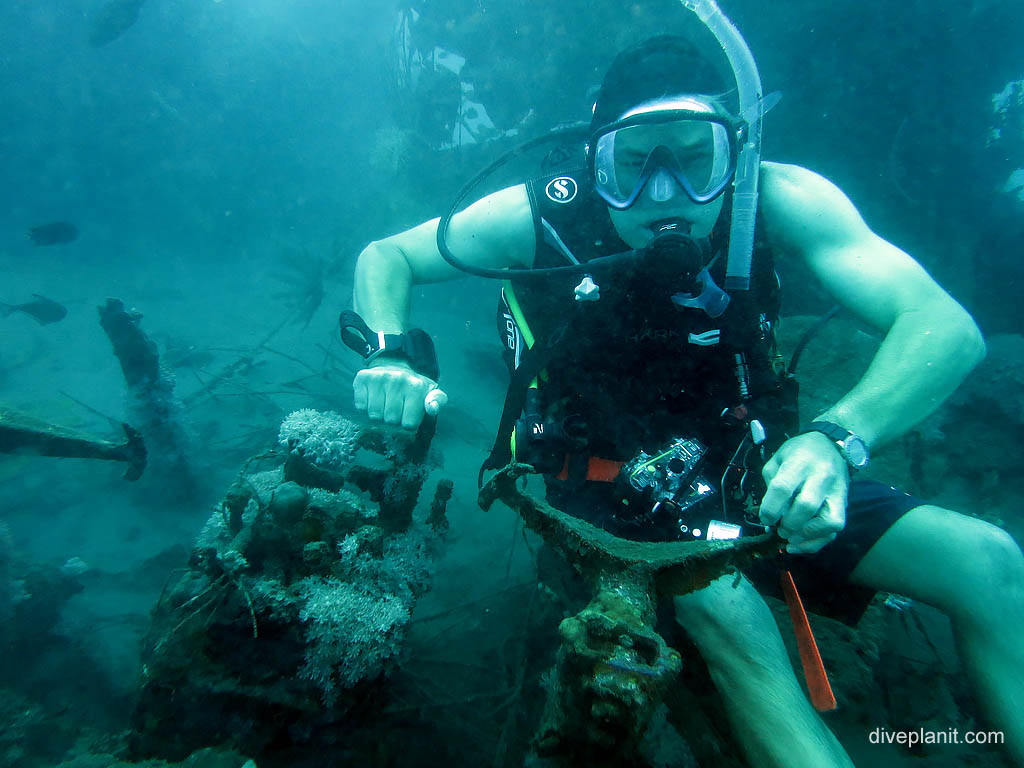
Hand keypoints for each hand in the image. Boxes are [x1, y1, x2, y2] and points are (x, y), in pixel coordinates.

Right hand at [353, 363, 446, 428]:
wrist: (393, 365)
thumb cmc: (412, 386)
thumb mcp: (430, 392)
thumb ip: (437, 401)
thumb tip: (432, 408)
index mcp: (417, 386)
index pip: (409, 424)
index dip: (408, 423)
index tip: (409, 414)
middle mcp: (398, 379)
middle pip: (391, 420)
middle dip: (393, 419)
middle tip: (396, 407)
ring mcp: (379, 377)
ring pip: (375, 415)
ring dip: (379, 414)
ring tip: (385, 403)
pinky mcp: (363, 378)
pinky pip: (361, 407)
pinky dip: (365, 407)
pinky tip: (373, 398)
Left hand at [759, 432, 848, 553]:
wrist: (831, 445)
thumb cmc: (799, 452)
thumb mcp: (778, 458)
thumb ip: (772, 482)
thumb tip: (770, 514)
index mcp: (800, 462)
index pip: (783, 488)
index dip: (770, 508)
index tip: (764, 518)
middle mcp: (822, 476)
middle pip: (806, 506)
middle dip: (789, 524)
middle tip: (779, 529)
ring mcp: (837, 491)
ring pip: (828, 522)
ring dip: (806, 536)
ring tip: (791, 538)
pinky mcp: (844, 503)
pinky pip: (835, 529)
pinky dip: (817, 542)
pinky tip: (800, 543)